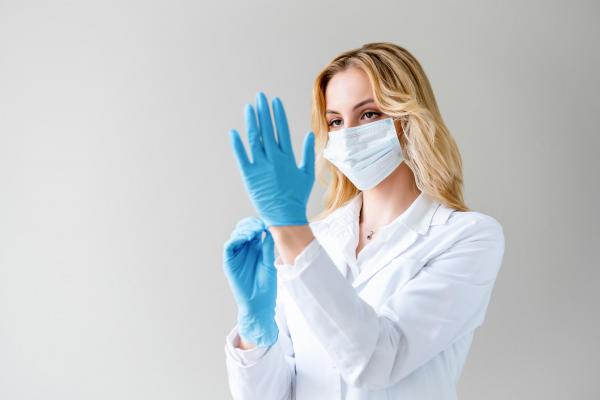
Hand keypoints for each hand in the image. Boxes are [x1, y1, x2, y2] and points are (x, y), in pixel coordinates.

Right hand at [222, 216, 277, 346]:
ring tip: (254, 230)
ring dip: (244, 229)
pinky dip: (236, 239)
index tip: (266, 222)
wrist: (260, 303)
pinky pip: (229, 246)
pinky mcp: (229, 262)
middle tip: (259, 224)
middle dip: (251, 224)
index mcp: (256, 248)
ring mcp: (237, 255)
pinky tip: (247, 237)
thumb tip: (270, 228)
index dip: (258, 223)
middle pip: (244, 229)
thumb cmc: (266, 285)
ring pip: (236, 235)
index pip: (254, 230)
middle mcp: (245, 250)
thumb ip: (267, 246)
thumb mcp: (269, 262)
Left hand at [228, 91, 314, 226]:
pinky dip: (237, 144)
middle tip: (259, 96)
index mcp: (287, 157)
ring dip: (252, 122)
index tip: (274, 100)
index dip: (277, 114)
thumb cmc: (297, 197)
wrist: (285, 216)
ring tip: (249, 108)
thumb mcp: (307, 174)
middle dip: (263, 111)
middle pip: (267, 129)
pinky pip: (242, 156)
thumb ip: (307, 153)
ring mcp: (261, 166)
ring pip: (254, 139)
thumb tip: (309, 135)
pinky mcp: (249, 175)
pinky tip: (234, 132)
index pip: (282, 129)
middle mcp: (274, 158)